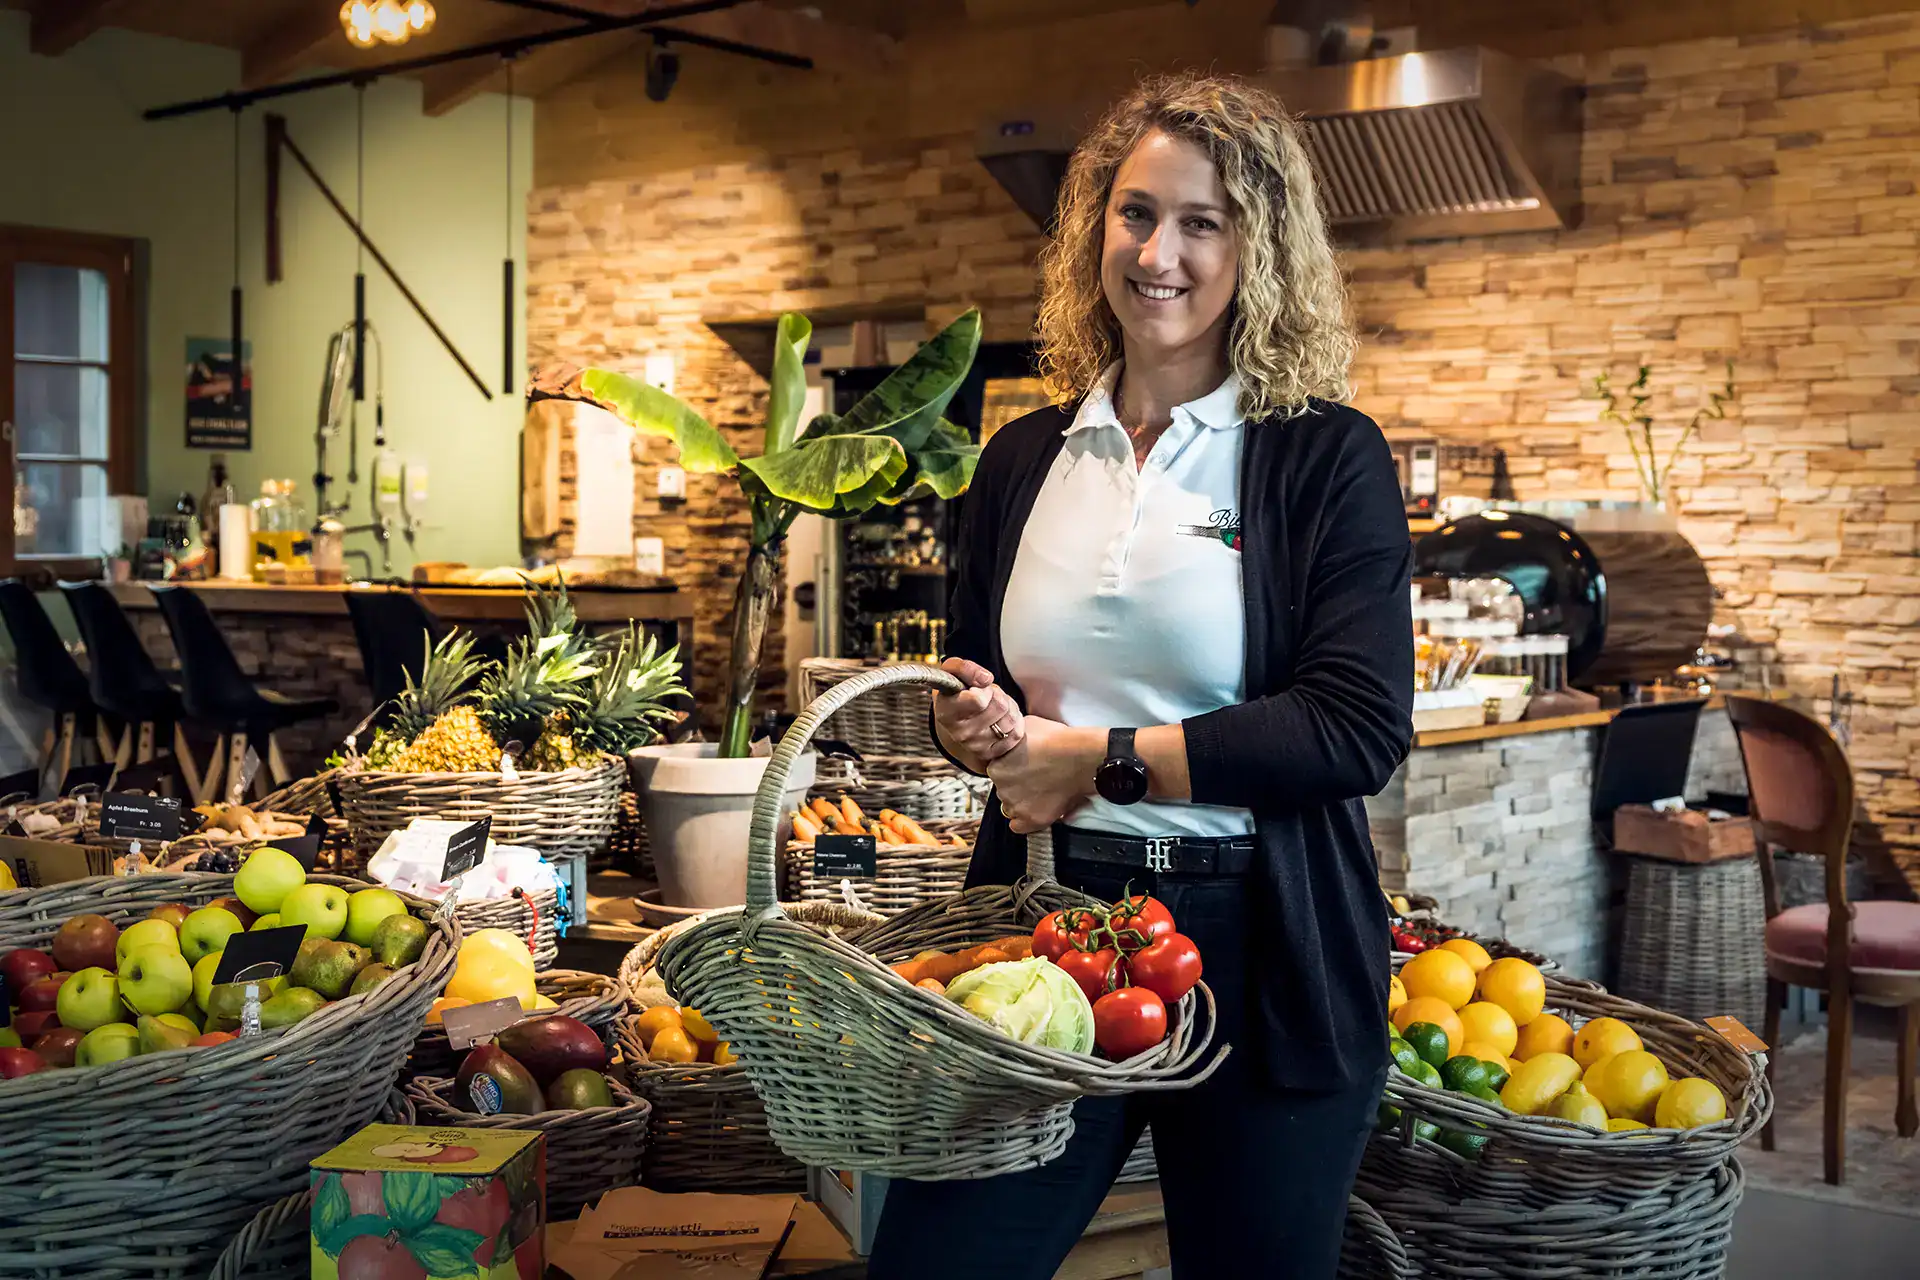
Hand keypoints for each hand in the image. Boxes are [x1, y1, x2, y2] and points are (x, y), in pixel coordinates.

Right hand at [932, 657, 1024, 767]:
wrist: (955, 716)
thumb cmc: (956, 692)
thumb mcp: (952, 671)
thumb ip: (965, 668)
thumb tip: (985, 679)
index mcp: (946, 713)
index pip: (979, 700)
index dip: (985, 690)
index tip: (979, 689)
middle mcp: (960, 734)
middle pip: (999, 706)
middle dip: (998, 695)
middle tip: (988, 696)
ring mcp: (976, 746)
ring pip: (1010, 719)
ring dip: (1008, 708)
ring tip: (994, 707)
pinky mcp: (991, 753)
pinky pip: (1016, 734)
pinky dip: (1014, 723)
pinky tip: (1001, 719)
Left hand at [987, 718, 1104, 834]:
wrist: (1082, 758)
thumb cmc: (1059, 740)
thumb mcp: (1026, 726)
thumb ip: (1012, 737)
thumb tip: (1012, 739)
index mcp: (995, 767)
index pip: (997, 773)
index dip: (1012, 770)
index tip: (1025, 769)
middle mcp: (1001, 788)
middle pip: (1004, 790)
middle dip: (1018, 785)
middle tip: (1038, 778)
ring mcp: (1016, 806)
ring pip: (1012, 808)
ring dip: (1023, 802)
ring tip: (1044, 790)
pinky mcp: (1031, 820)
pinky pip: (1019, 826)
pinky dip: (1027, 820)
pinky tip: (1040, 808)